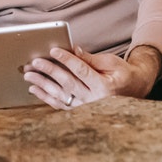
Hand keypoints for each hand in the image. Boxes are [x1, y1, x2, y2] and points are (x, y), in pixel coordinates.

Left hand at [25, 45, 161, 109]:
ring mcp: (85, 108)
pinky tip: (34, 89)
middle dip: (49, 71)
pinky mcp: (78, 111)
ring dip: (42, 84)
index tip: (53, 50)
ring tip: (29, 75)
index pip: (81, 71)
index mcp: (104, 87)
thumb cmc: (122, 74)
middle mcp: (93, 100)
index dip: (66, 59)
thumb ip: (91, 59)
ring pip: (60, 95)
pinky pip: (59, 105)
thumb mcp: (111, 63)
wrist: (132, 90)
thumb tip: (73, 50)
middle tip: (34, 62)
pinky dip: (45, 97)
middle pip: (67, 83)